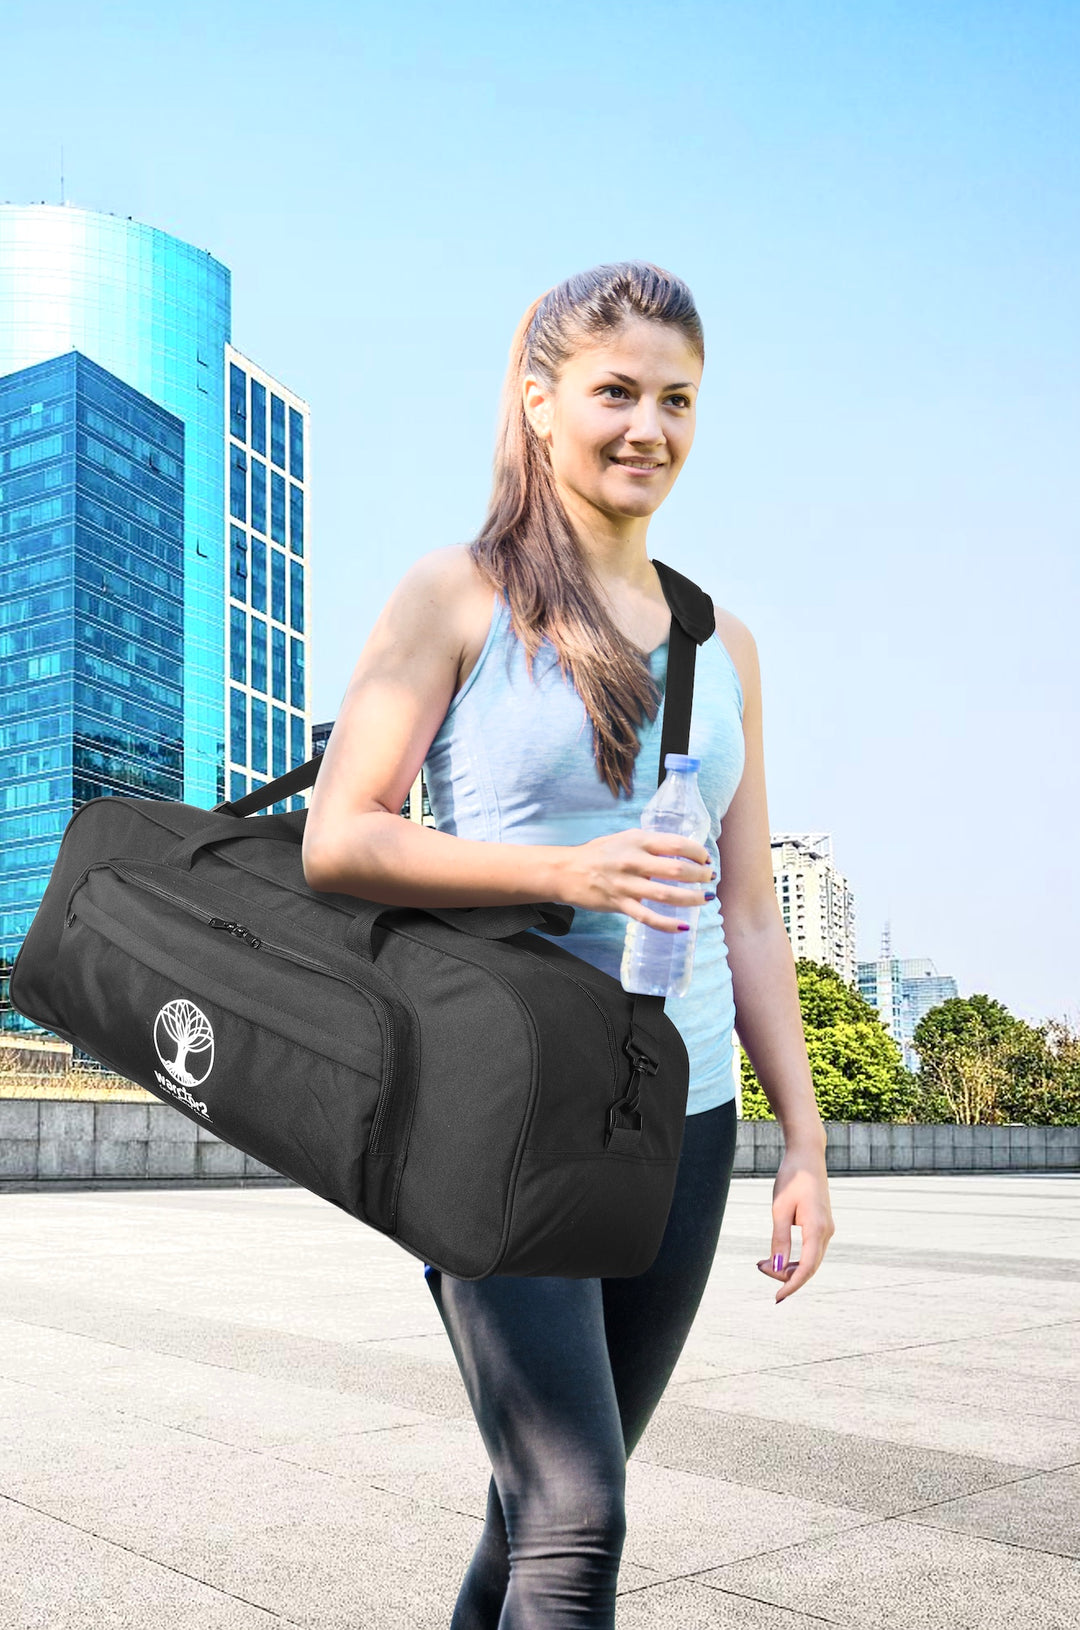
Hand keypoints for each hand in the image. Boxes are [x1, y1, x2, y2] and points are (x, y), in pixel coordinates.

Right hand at [556, 828, 714, 933]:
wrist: (566, 871)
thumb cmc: (599, 854)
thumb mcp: (625, 839)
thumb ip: (650, 844)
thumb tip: (680, 852)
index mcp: (637, 840)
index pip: (676, 844)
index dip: (697, 852)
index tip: (706, 859)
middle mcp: (633, 861)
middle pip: (676, 869)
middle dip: (699, 875)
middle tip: (710, 878)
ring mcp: (626, 884)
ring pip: (666, 894)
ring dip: (691, 898)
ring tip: (705, 898)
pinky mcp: (619, 904)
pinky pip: (647, 917)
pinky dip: (667, 924)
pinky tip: (683, 926)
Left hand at [756, 1140, 833, 1302]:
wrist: (807, 1156)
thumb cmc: (792, 1178)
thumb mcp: (780, 1208)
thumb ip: (779, 1240)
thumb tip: (776, 1266)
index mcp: (817, 1228)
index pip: (808, 1267)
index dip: (793, 1284)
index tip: (777, 1297)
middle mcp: (826, 1232)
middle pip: (809, 1266)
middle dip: (785, 1275)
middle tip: (759, 1267)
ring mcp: (826, 1229)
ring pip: (810, 1260)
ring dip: (789, 1266)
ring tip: (763, 1263)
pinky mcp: (821, 1225)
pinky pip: (810, 1250)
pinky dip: (795, 1257)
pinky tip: (777, 1256)